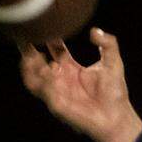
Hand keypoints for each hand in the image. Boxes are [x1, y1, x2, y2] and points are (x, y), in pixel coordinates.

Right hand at [18, 28, 141, 141]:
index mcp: (71, 68)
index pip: (55, 49)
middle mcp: (60, 78)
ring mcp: (56, 91)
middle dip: (28, 49)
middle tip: (24, 35)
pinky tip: (48, 70)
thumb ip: (108, 44)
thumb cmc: (114, 93)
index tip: (44, 23)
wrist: (116, 118)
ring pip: (33, 77)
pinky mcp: (56, 104)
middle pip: (37, 61)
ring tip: (30, 54)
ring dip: (29, 66)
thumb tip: (95, 31)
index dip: (49, 37)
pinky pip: (43, 91)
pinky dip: (43, 80)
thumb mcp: (113, 64)